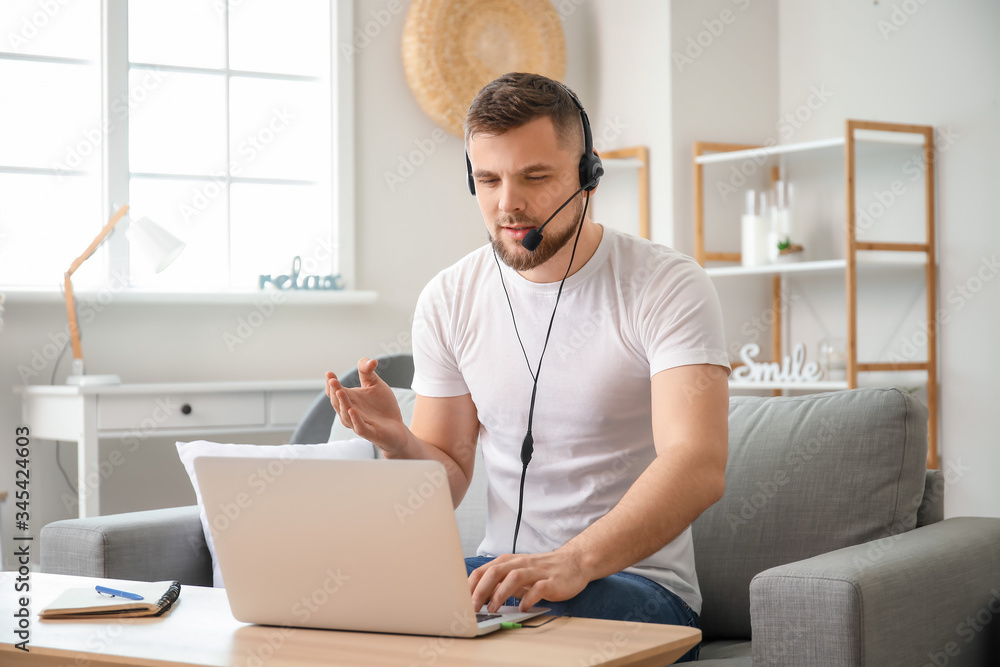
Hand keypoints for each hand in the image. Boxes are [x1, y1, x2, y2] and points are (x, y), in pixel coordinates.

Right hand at [325, 358, 408, 455]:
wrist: (396, 427)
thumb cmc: (383, 406)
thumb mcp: (375, 384)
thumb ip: (368, 371)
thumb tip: (371, 360)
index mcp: (349, 400)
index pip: (334, 392)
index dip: (330, 383)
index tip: (329, 373)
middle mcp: (349, 412)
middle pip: (337, 402)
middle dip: (334, 390)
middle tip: (332, 380)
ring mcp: (358, 423)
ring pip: (345, 414)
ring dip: (342, 402)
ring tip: (340, 391)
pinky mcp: (369, 432)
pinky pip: (359, 427)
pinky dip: (355, 419)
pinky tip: (352, 410)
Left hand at [468, 547, 590, 612]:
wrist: (574, 563)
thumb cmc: (542, 570)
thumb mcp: (518, 574)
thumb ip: (500, 583)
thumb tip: (479, 597)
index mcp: (510, 562)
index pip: (485, 570)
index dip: (471, 585)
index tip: (462, 600)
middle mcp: (521, 564)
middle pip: (496, 572)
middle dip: (481, 590)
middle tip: (474, 607)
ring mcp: (537, 571)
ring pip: (514, 577)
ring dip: (501, 593)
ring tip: (493, 608)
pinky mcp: (551, 581)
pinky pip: (538, 588)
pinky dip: (528, 598)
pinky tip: (522, 607)